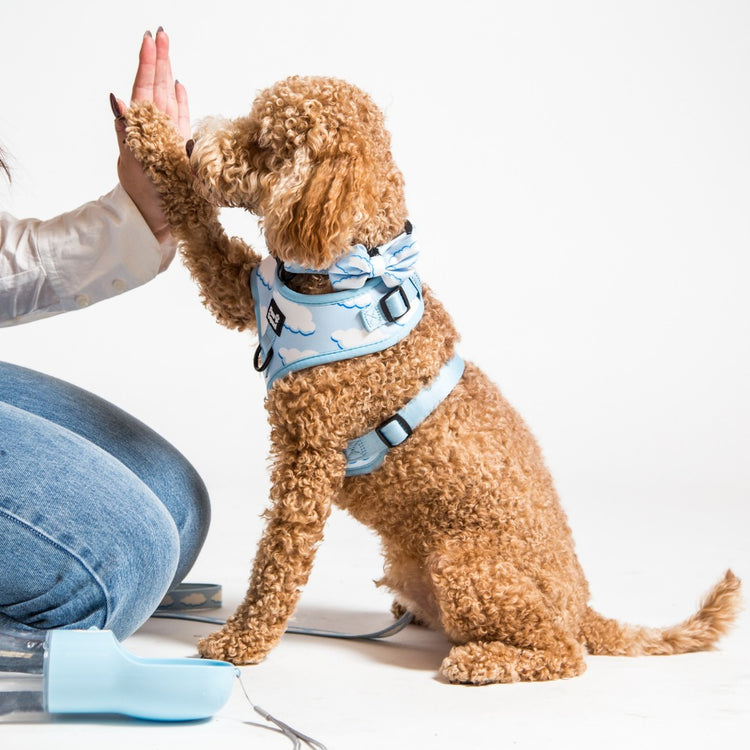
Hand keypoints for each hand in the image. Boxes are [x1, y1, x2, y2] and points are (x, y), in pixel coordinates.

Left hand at [111, 28, 189, 266]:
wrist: (157, 222)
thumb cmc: (144, 195)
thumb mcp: (132, 161)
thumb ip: (127, 129)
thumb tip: (116, 98)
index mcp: (144, 128)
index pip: (145, 89)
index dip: (147, 64)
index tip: (150, 40)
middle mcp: (157, 129)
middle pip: (156, 88)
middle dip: (159, 61)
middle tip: (161, 34)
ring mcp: (169, 138)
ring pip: (168, 100)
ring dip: (168, 76)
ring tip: (169, 56)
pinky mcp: (180, 150)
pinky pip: (181, 119)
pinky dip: (181, 103)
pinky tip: (180, 89)